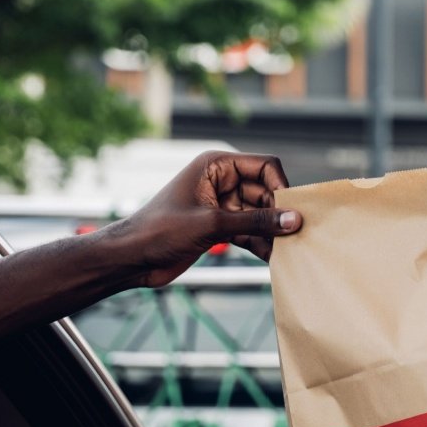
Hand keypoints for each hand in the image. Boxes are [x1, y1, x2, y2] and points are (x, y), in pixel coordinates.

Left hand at [115, 150, 301, 286]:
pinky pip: (251, 231)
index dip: (281, 186)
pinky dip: (261, 244)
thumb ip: (256, 221)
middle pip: (266, 192)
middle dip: (279, 214)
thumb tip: (294, 220)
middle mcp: (222, 181)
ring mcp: (222, 205)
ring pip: (260, 215)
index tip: (293, 211)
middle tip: (295, 236)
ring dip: (272, 232)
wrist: (131, 259)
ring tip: (287, 251)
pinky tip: (273, 259)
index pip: (264, 166)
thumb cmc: (160, 230)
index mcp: (216, 166)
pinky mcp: (220, 227)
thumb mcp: (212, 224)